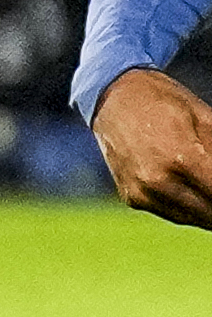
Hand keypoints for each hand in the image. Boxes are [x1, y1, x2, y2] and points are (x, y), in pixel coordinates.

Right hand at [97, 66, 211, 226]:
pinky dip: (188, 206)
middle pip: (210, 212)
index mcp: (181, 159)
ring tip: (207, 184)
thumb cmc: (165, 102)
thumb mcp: (206, 120)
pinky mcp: (132, 197)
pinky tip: (192, 189)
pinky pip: (172, 212)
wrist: (113, 98)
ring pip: (193, 218)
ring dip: (207, 208)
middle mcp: (157, 182)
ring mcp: (142, 192)